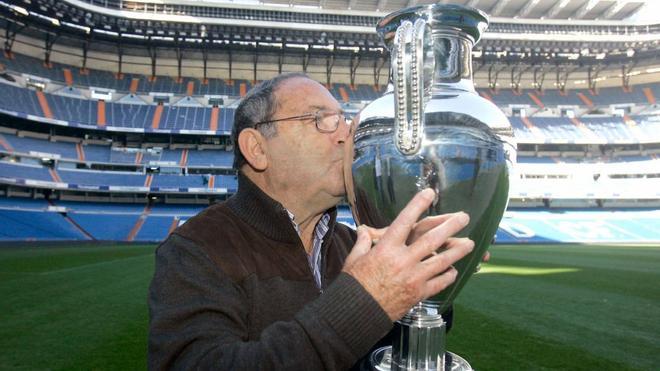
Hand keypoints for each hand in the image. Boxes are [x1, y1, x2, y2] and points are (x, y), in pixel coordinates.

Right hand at [342, 189, 473, 320]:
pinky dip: (449, 275)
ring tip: (470, 243)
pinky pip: (440, 282)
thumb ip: (363, 242)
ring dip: (458, 250)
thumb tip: (363, 230)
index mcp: (386, 248)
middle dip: (450, 226)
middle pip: (432, 239)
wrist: (358, 312)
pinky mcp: (419, 293)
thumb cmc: (354, 284)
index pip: (405, 221)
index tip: (430, 193)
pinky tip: (454, 270)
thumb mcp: (354, 258)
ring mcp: (414, 277)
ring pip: (442, 260)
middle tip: (464, 217)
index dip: (418, 205)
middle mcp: (403, 260)